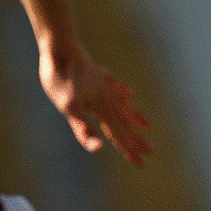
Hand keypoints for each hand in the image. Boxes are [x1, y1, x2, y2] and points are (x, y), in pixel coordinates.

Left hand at [41, 48, 151, 166]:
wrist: (60, 46)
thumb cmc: (59, 78)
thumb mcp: (67, 107)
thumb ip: (83, 128)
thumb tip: (98, 149)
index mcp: (100, 107)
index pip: (117, 134)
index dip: (128, 150)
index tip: (141, 165)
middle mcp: (106, 97)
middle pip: (123, 123)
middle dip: (135, 140)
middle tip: (150, 153)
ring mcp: (103, 85)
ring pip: (122, 106)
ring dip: (134, 118)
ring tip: (147, 127)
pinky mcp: (97, 74)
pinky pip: (115, 88)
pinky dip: (123, 94)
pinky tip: (129, 96)